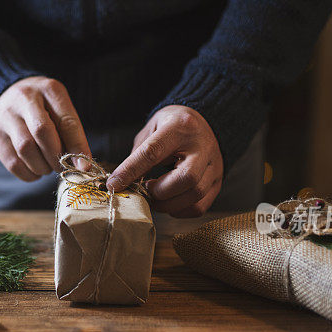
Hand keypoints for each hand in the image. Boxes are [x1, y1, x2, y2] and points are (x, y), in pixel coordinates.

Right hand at [0, 76, 91, 180]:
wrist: (2, 98)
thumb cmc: (40, 108)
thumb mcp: (58, 110)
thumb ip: (70, 133)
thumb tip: (82, 166)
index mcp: (49, 89)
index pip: (67, 121)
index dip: (78, 147)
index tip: (84, 167)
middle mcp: (24, 97)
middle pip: (43, 133)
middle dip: (56, 157)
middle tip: (61, 166)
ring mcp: (5, 115)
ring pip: (26, 149)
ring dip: (42, 167)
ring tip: (46, 167)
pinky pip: (13, 162)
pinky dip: (28, 173)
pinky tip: (34, 170)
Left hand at [107, 105, 223, 217]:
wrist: (204, 121)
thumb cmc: (172, 126)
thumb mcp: (152, 129)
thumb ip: (138, 154)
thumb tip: (121, 182)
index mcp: (181, 127)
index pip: (153, 152)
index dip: (130, 171)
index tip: (114, 184)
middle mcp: (202, 147)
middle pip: (186, 178)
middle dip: (160, 192)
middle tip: (146, 189)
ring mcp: (214, 166)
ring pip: (195, 195)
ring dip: (168, 204)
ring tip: (155, 196)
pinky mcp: (218, 181)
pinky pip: (200, 206)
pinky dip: (180, 210)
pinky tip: (169, 202)